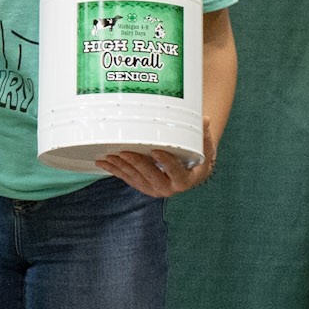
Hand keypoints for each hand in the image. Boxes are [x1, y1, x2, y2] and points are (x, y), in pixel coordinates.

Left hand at [97, 117, 216, 198]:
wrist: (191, 171)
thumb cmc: (197, 157)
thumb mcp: (204, 147)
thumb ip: (203, 134)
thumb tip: (205, 119)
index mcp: (185, 179)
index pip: (176, 172)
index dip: (166, 163)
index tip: (156, 151)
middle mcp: (169, 188)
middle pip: (151, 177)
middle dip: (137, 164)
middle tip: (125, 152)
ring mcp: (154, 188)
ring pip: (136, 179)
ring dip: (122, 167)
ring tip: (110, 156)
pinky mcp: (142, 185)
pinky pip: (127, 179)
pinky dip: (115, 170)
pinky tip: (103, 162)